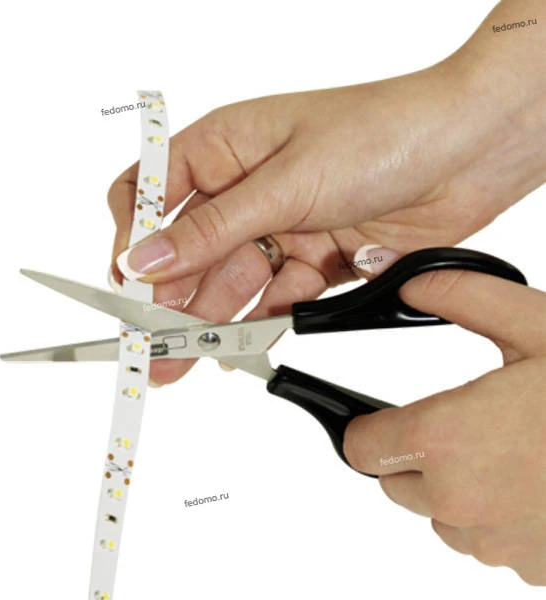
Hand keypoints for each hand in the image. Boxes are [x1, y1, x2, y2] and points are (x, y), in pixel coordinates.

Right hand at [108, 1, 545, 384]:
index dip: (134, 237)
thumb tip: (144, 257)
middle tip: (150, 347)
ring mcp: (282, 227)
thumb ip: (212, 229)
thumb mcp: (283, 181)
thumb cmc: (379, 132)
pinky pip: (277, 298)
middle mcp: (249, 189)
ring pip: (233, 281)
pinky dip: (263, 322)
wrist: (466, 152)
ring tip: (183, 362)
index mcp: (226, 148)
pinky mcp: (315, 260)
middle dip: (170, 299)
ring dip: (211, 322)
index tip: (127, 282)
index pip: (154, 191)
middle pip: (192, 251)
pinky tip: (241, 349)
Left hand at [344, 268, 545, 584]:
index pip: (362, 447)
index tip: (380, 417)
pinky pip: (485, 541)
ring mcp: (496, 543)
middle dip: (413, 454)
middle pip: (394, 481)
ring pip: (439, 515)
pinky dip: (495, 515)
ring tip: (509, 450)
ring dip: (455, 487)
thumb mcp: (537, 326)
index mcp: (447, 439)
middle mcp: (460, 501)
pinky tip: (535, 481)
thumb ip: (464, 297)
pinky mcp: (529, 567)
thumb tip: (411, 283)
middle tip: (463, 423)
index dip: (367, 428)